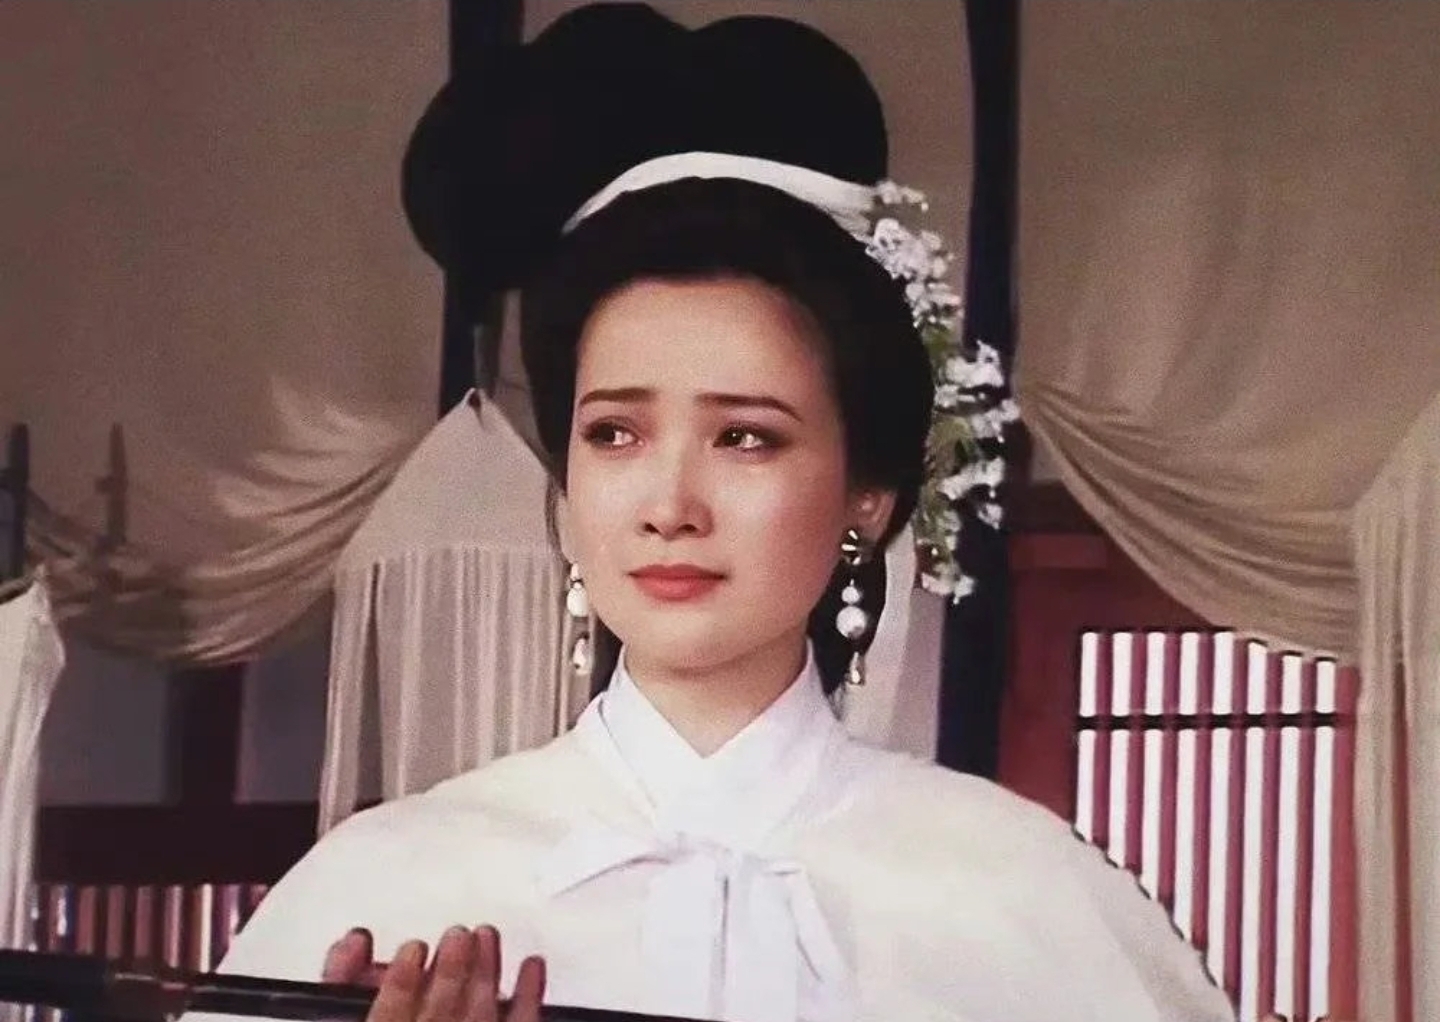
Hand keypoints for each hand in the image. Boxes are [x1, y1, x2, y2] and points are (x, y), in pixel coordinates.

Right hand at [322, 925, 545, 1021]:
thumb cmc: (400, 1017)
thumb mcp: (348, 1015)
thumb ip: (343, 986)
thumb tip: (354, 943)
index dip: (400, 987)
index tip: (413, 949)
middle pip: (440, 1020)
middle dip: (451, 975)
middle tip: (458, 936)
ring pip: (480, 1020)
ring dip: (485, 977)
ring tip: (486, 938)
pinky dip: (528, 998)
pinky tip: (531, 968)